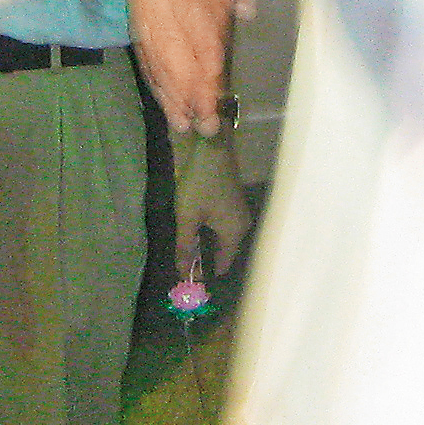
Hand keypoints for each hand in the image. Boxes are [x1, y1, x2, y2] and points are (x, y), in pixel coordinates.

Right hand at [130, 0, 250, 134]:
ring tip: (181, 124)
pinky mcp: (138, 11)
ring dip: (168, 93)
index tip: (213, 97)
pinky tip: (164, 98)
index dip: (203, 70)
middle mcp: (163, 1)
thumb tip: (246, 13)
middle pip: (173, 56)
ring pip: (155, 58)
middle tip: (203, 127)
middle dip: (187, 94)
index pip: (196, 36)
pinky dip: (154, 76)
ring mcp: (147, 8)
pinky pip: (144, 50)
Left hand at [172, 130, 252, 278]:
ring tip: (184, 246)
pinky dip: (209, 232)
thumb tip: (182, 272)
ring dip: (205, 244)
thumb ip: (184, 247)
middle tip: (181, 260)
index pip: (222, 265)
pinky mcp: (234, 204)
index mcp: (234, 233)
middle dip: (203, 259)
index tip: (185, 275)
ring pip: (222, 239)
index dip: (205, 273)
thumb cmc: (200, 185)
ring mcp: (240, 214)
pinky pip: (223, 227)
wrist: (212, 149)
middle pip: (223, 253)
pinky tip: (194, 228)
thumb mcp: (187, 218)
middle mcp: (242, 226)